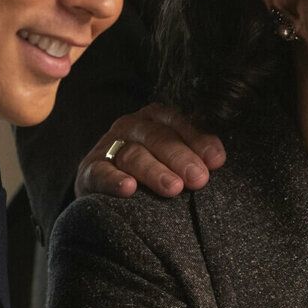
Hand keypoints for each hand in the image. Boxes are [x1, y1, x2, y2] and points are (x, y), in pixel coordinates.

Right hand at [74, 103, 225, 199]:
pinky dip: (114, 180)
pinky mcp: (89, 169)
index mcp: (156, 118)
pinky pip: (101, 172)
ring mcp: (109, 146)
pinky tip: (129, 189)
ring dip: (154, 171)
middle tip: (199, 179)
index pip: (179, 123)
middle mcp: (131, 126)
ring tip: (173, 188)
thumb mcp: (173, 158)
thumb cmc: (153, 171)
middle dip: (180, 158)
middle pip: (157, 138)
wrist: (107, 189)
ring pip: (133, 155)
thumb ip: (194, 154)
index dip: (198, 141)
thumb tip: (217, 159)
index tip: (216, 161)